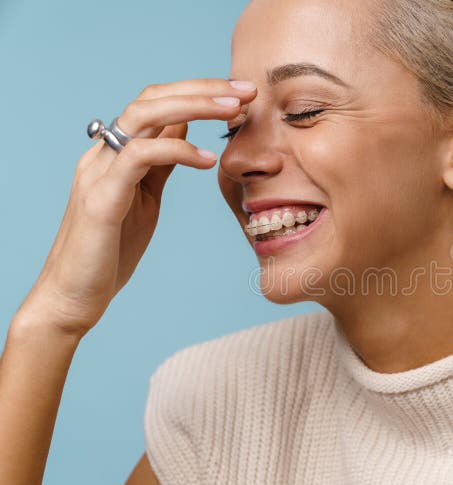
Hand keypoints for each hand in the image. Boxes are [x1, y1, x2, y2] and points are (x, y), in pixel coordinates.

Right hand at [15, 78, 256, 338]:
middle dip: (204, 89)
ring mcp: (99, 171)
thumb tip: (183, 128)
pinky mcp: (102, 197)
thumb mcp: (146, 196)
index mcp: (116, 152)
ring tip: (235, 111)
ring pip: (144, 115)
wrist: (73, 296)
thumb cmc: (111, 251)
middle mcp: (104, 153)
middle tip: (248, 92)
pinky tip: (208, 160)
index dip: (200, 92)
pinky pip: (140, 156)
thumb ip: (161, 162)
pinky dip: (178, 151)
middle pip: (152, 98)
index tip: (242, 95)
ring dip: (195, 105)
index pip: (157, 102)